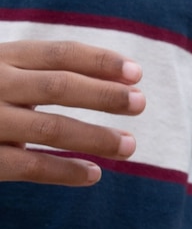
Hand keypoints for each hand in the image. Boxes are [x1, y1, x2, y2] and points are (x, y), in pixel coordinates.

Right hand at [0, 41, 144, 185]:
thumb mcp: (3, 73)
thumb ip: (40, 72)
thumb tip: (117, 79)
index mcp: (0, 59)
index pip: (57, 54)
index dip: (99, 61)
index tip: (136, 72)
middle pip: (59, 86)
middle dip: (104, 95)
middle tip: (141, 103)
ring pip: (50, 127)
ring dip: (96, 137)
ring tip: (130, 146)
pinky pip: (28, 165)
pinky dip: (64, 170)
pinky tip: (93, 174)